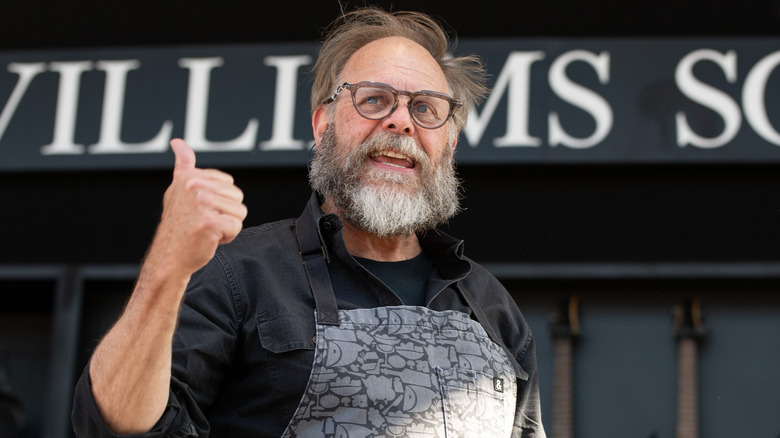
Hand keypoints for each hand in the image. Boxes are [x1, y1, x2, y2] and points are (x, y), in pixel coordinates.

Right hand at [150, 138, 247, 275]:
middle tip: (202, 222)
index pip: (229, 184)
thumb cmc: (178, 226)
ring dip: (227, 226)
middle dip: (225, 213)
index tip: (199, 210)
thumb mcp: (178, 190)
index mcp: (189, 176)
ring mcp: (200, 204)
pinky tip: (208, 239)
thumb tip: (177, 142)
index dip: (220, 201)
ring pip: (240, 212)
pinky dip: (227, 237)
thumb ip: (184, 166)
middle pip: (237, 196)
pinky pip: (236, 226)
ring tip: (205, 230)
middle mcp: (193, 186)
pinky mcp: (209, 222)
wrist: (169, 258)